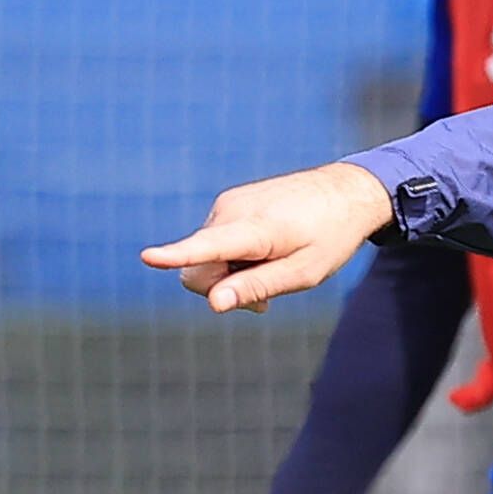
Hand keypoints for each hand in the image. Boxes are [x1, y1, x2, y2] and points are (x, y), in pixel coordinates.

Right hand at [139, 162, 396, 313]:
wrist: (346, 190)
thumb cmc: (330, 237)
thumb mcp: (303, 273)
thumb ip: (257, 287)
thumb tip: (214, 304)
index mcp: (256, 230)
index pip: (208, 247)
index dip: (174, 256)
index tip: (147, 256)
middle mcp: (232, 211)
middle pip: (199, 269)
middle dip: (219, 290)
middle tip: (263, 304)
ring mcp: (227, 205)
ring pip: (206, 258)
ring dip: (230, 275)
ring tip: (272, 270)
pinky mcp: (228, 204)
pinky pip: (214, 243)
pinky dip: (233, 258)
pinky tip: (265, 255)